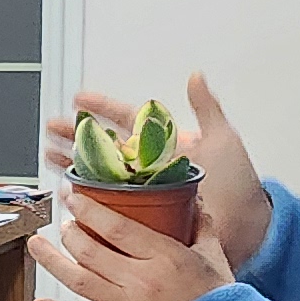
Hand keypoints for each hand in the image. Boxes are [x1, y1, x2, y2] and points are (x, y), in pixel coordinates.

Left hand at [33, 188, 237, 300]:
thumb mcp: (213, 258)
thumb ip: (201, 227)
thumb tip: (194, 202)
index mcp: (164, 258)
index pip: (117, 228)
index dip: (89, 210)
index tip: (74, 198)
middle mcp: (140, 281)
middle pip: (91, 251)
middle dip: (70, 233)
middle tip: (64, 223)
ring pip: (79, 280)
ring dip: (52, 261)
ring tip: (36, 245)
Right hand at [52, 77, 269, 268]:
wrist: (249, 224)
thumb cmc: (240, 183)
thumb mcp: (223, 139)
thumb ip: (206, 107)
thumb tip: (196, 76)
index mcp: (164, 142)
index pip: (126, 118)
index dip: (102, 108)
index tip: (80, 98)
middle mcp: (149, 165)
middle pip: (104, 144)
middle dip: (76, 133)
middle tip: (52, 125)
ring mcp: (143, 190)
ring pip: (99, 173)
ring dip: (73, 163)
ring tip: (50, 155)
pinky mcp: (143, 215)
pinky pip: (107, 205)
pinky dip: (86, 197)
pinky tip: (69, 191)